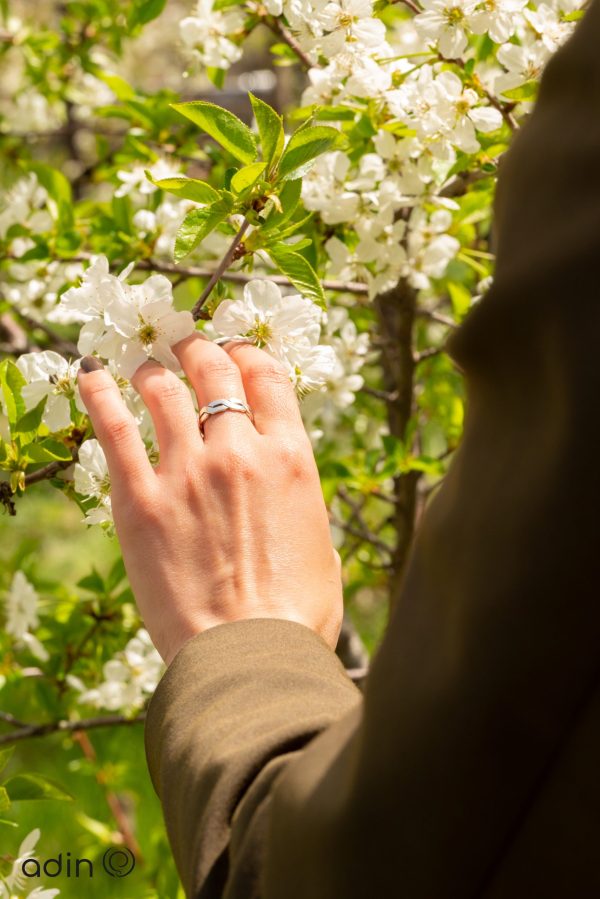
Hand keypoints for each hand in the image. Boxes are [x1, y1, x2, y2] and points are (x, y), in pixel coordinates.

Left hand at [77, 336, 342, 664]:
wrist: (250, 653)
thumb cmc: (296, 612)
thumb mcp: (320, 544)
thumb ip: (297, 501)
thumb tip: (284, 485)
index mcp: (290, 458)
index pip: (267, 378)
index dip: (248, 353)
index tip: (235, 349)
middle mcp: (239, 450)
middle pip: (215, 371)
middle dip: (199, 348)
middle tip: (186, 342)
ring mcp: (186, 471)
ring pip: (164, 391)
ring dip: (153, 369)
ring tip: (144, 363)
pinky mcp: (141, 500)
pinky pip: (114, 429)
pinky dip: (98, 394)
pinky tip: (89, 374)